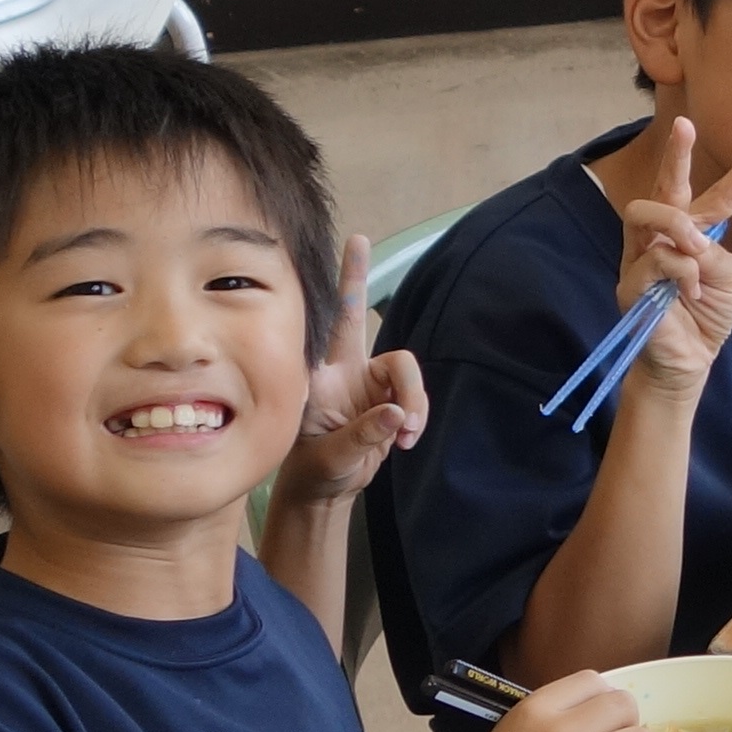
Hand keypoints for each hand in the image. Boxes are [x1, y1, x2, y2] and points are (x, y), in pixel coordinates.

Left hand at [278, 234, 427, 509]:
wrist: (326, 490)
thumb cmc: (315, 472)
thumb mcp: (331, 459)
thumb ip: (363, 435)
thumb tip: (398, 413)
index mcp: (318, 380)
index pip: (323, 329)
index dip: (334, 293)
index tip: (345, 247)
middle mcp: (342, 371)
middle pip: (354, 317)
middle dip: (356, 277)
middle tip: (358, 241)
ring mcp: (367, 383)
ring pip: (404, 368)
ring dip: (414, 400)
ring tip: (405, 435)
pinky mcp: (389, 399)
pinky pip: (414, 395)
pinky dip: (416, 417)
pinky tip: (404, 440)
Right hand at [599, 118, 731, 401]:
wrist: (689, 360)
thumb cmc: (708, 315)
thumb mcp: (727, 276)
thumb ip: (714, 250)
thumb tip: (687, 239)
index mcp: (696, 233)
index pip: (720, 195)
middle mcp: (664, 237)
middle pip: (666, 186)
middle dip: (675, 153)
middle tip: (685, 125)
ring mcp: (641, 256)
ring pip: (647, 213)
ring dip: (677, 226)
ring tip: (695, 248)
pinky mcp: (630, 281)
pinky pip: (655, 259)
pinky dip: (680, 274)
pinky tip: (688, 293)